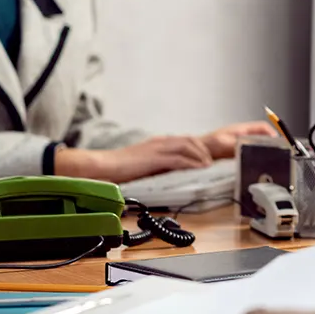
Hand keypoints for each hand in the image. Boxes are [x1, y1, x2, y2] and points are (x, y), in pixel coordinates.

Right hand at [58, 135, 212, 182]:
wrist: (103, 166)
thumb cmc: (120, 168)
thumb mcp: (143, 163)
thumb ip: (157, 165)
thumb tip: (170, 173)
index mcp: (157, 143)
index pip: (184, 140)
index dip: (198, 147)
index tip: (207, 157)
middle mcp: (160, 142)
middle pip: (190, 140)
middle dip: (204, 149)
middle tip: (212, 161)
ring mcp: (157, 149)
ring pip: (187, 146)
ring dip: (201, 156)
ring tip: (208, 166)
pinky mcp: (154, 159)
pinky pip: (178, 159)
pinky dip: (191, 163)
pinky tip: (198, 169)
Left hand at [201, 121, 276, 159]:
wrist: (198, 152)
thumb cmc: (209, 144)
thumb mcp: (224, 143)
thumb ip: (239, 145)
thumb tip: (252, 146)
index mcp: (241, 129)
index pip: (262, 127)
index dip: (271, 133)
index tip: (277, 142)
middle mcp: (243, 135)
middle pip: (262, 136)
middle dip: (270, 143)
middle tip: (276, 152)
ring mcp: (241, 143)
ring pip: (257, 145)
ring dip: (263, 150)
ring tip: (269, 158)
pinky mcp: (238, 152)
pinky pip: (251, 153)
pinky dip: (255, 157)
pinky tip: (256, 163)